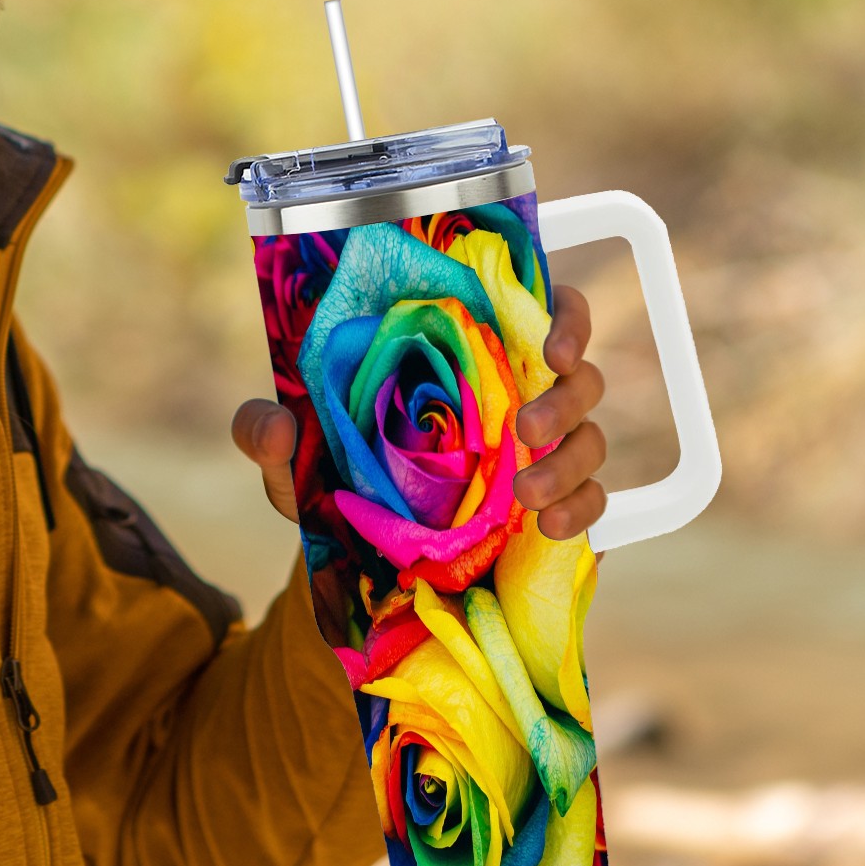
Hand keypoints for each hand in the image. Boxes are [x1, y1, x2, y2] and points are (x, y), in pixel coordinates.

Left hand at [231, 284, 607, 539]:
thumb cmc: (331, 480)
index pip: (539, 307)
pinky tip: (547, 526)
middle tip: (522, 429)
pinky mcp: (554, 504)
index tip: (549, 345)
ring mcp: (541, 450)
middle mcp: (515, 392)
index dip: (562, 316)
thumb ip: (267, 435)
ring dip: (570, 461)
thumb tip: (275, 428)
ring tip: (524, 495)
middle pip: (579, 372)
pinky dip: (582, 508)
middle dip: (564, 397)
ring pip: (593, 435)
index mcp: (465, 354)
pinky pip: (597, 499)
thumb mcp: (291, 459)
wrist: (355, 558)